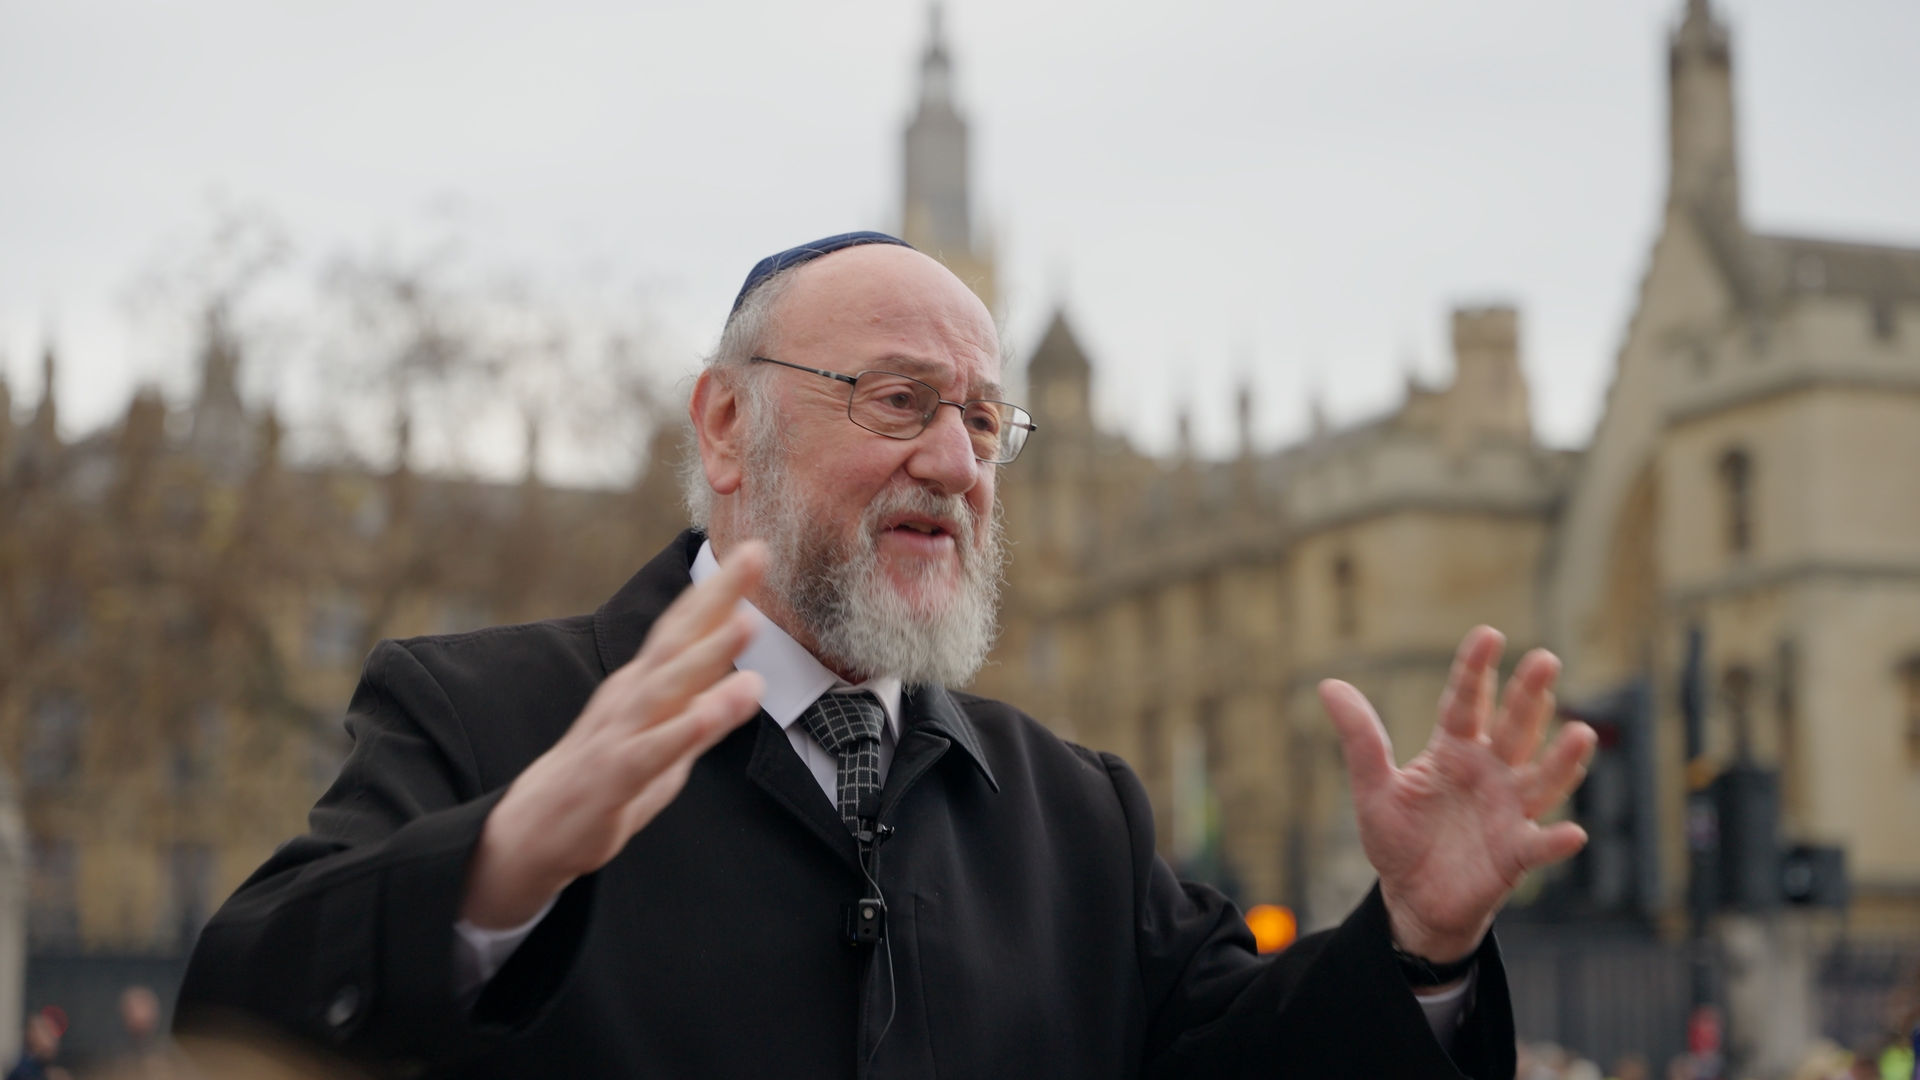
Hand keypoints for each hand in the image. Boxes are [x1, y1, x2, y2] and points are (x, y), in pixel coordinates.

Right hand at [461, 543, 768, 928]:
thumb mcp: (666, 740)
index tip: (756, 549)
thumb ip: (705, 709)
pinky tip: (717, 708)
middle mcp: (632, 695)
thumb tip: (751, 678)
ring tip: (747, 623)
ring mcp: (621, 731)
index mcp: (644, 683)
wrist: (535, 827)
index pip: (685, 627)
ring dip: (708, 654)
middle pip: (678, 638)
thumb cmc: (608, 775)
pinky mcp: (615, 774)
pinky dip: (687, 727)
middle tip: (756, 554)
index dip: (720, 589)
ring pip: (668, 687)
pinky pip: (654, 749)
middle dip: (719, 596)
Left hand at [1319, 626, 1594, 963]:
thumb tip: (1329, 685)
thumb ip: (1360, 739)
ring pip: (1541, 778)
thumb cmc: (1398, 839)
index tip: (1488, 634)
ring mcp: (1508, 811)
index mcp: (1454, 751)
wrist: (1413, 899)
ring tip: (1581, 733)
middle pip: (1514, 728)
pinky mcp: (1514, 853)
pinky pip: (1539, 845)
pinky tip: (1572, 834)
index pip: (1466, 703)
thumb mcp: (1372, 788)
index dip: (1475, 670)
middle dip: (1530, 695)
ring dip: (1562, 759)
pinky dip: (1555, 841)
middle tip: (1545, 659)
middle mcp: (1490, 773)